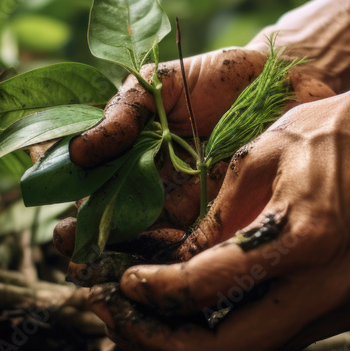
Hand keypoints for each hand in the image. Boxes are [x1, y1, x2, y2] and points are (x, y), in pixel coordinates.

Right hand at [55, 47, 334, 279]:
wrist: (285, 79)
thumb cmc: (219, 77)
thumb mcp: (160, 84)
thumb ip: (122, 111)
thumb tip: (78, 152)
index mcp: (137, 161)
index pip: (98, 198)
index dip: (79, 220)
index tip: (64, 234)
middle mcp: (162, 191)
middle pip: (123, 232)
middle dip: (100, 253)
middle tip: (84, 266)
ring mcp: (197, 208)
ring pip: (161, 245)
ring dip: (138, 263)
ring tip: (122, 273)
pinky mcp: (234, 216)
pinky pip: (206, 243)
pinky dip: (188, 256)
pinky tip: (172, 262)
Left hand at [87, 90, 349, 350]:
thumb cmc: (332, 133)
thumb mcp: (259, 158)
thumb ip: (213, 220)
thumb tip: (168, 267)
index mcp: (302, 238)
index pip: (206, 289)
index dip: (154, 292)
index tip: (120, 282)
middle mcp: (325, 288)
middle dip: (160, 345)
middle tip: (118, 320)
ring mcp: (340, 306)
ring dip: (190, 348)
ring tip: (147, 321)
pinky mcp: (346, 309)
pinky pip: (273, 340)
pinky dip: (227, 335)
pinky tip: (197, 312)